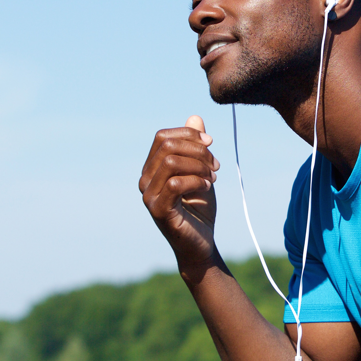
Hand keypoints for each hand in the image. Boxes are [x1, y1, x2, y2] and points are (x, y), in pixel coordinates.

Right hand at [139, 115, 219, 265]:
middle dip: (197, 150)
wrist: (201, 243)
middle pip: (167, 146)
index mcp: (152, 168)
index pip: (163, 137)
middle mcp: (145, 180)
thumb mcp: (201, 171)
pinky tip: (207, 189)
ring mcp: (148, 196)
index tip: (211, 144)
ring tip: (211, 179)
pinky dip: (196, 182)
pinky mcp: (158, 210)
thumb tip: (195, 117)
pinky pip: (175, 184)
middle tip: (215, 166)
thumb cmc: (199, 209)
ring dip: (199, 166)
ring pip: (171, 162)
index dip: (188, 134)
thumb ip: (196, 147)